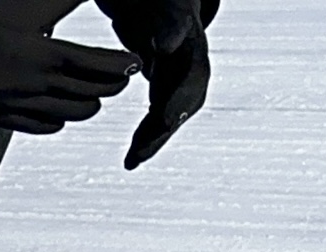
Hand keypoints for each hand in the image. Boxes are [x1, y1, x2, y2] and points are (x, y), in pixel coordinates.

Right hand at [0, 0, 136, 132]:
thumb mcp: (28, 11)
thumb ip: (59, 7)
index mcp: (45, 56)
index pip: (97, 66)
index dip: (120, 66)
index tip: (134, 63)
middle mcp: (37, 86)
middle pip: (90, 94)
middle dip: (111, 86)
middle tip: (121, 77)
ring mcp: (20, 105)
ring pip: (70, 115)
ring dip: (88, 105)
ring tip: (96, 95)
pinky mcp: (2, 116)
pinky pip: (41, 127)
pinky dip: (58, 121)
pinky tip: (60, 114)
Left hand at [103, 0, 215, 165]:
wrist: (163, 11)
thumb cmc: (164, 7)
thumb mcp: (169, 11)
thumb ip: (171, 26)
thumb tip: (165, 45)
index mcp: (194, 49)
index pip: (193, 77)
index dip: (180, 100)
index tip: (167, 120)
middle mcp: (193, 70)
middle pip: (185, 105)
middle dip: (164, 129)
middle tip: (143, 150)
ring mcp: (182, 86)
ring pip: (171, 119)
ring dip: (152, 142)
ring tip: (132, 161)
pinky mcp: (168, 97)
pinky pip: (158, 123)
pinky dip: (145, 142)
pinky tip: (130, 161)